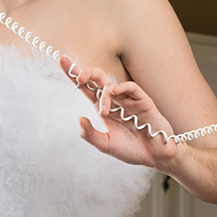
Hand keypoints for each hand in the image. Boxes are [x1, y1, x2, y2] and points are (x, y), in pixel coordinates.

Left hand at [59, 58, 179, 169]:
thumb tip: (79, 119)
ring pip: (111, 84)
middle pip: (97, 79)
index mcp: (103, 108)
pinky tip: (115, 93)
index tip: (62, 60)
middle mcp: (114, 101)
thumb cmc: (131, 150)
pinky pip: (131, 88)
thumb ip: (90, 135)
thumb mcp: (105, 145)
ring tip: (103, 113)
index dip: (74, 74)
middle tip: (78, 78)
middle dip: (85, 74)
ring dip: (104, 95)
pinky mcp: (142, 101)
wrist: (154, 156)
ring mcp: (128, 99)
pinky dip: (122, 87)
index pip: (86, 87)